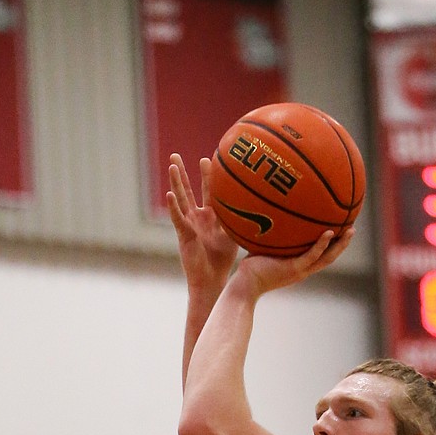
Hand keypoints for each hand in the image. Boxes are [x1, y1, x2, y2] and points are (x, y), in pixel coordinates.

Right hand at [167, 154, 238, 296]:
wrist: (211, 280)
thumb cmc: (223, 261)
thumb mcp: (236, 236)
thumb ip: (244, 221)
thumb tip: (266, 209)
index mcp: (211, 217)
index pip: (209, 191)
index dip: (208, 175)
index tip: (211, 157)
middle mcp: (197, 217)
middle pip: (190, 190)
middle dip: (185, 173)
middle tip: (177, 154)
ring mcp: (189, 224)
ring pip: (181, 199)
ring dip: (176, 182)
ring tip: (172, 165)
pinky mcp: (184, 235)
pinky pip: (177, 219)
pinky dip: (173, 207)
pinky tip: (169, 195)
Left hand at [233, 226, 354, 299]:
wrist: (245, 285)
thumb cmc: (249, 267)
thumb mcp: (265, 247)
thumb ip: (272, 235)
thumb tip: (269, 211)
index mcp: (299, 265)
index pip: (321, 255)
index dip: (333, 245)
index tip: (341, 230)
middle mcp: (303, 269)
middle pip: (330, 257)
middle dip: (343, 244)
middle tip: (353, 228)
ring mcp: (300, 270)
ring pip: (327, 258)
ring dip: (340, 245)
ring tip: (351, 230)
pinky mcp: (294, 269)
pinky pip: (312, 255)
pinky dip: (322, 245)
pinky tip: (329, 232)